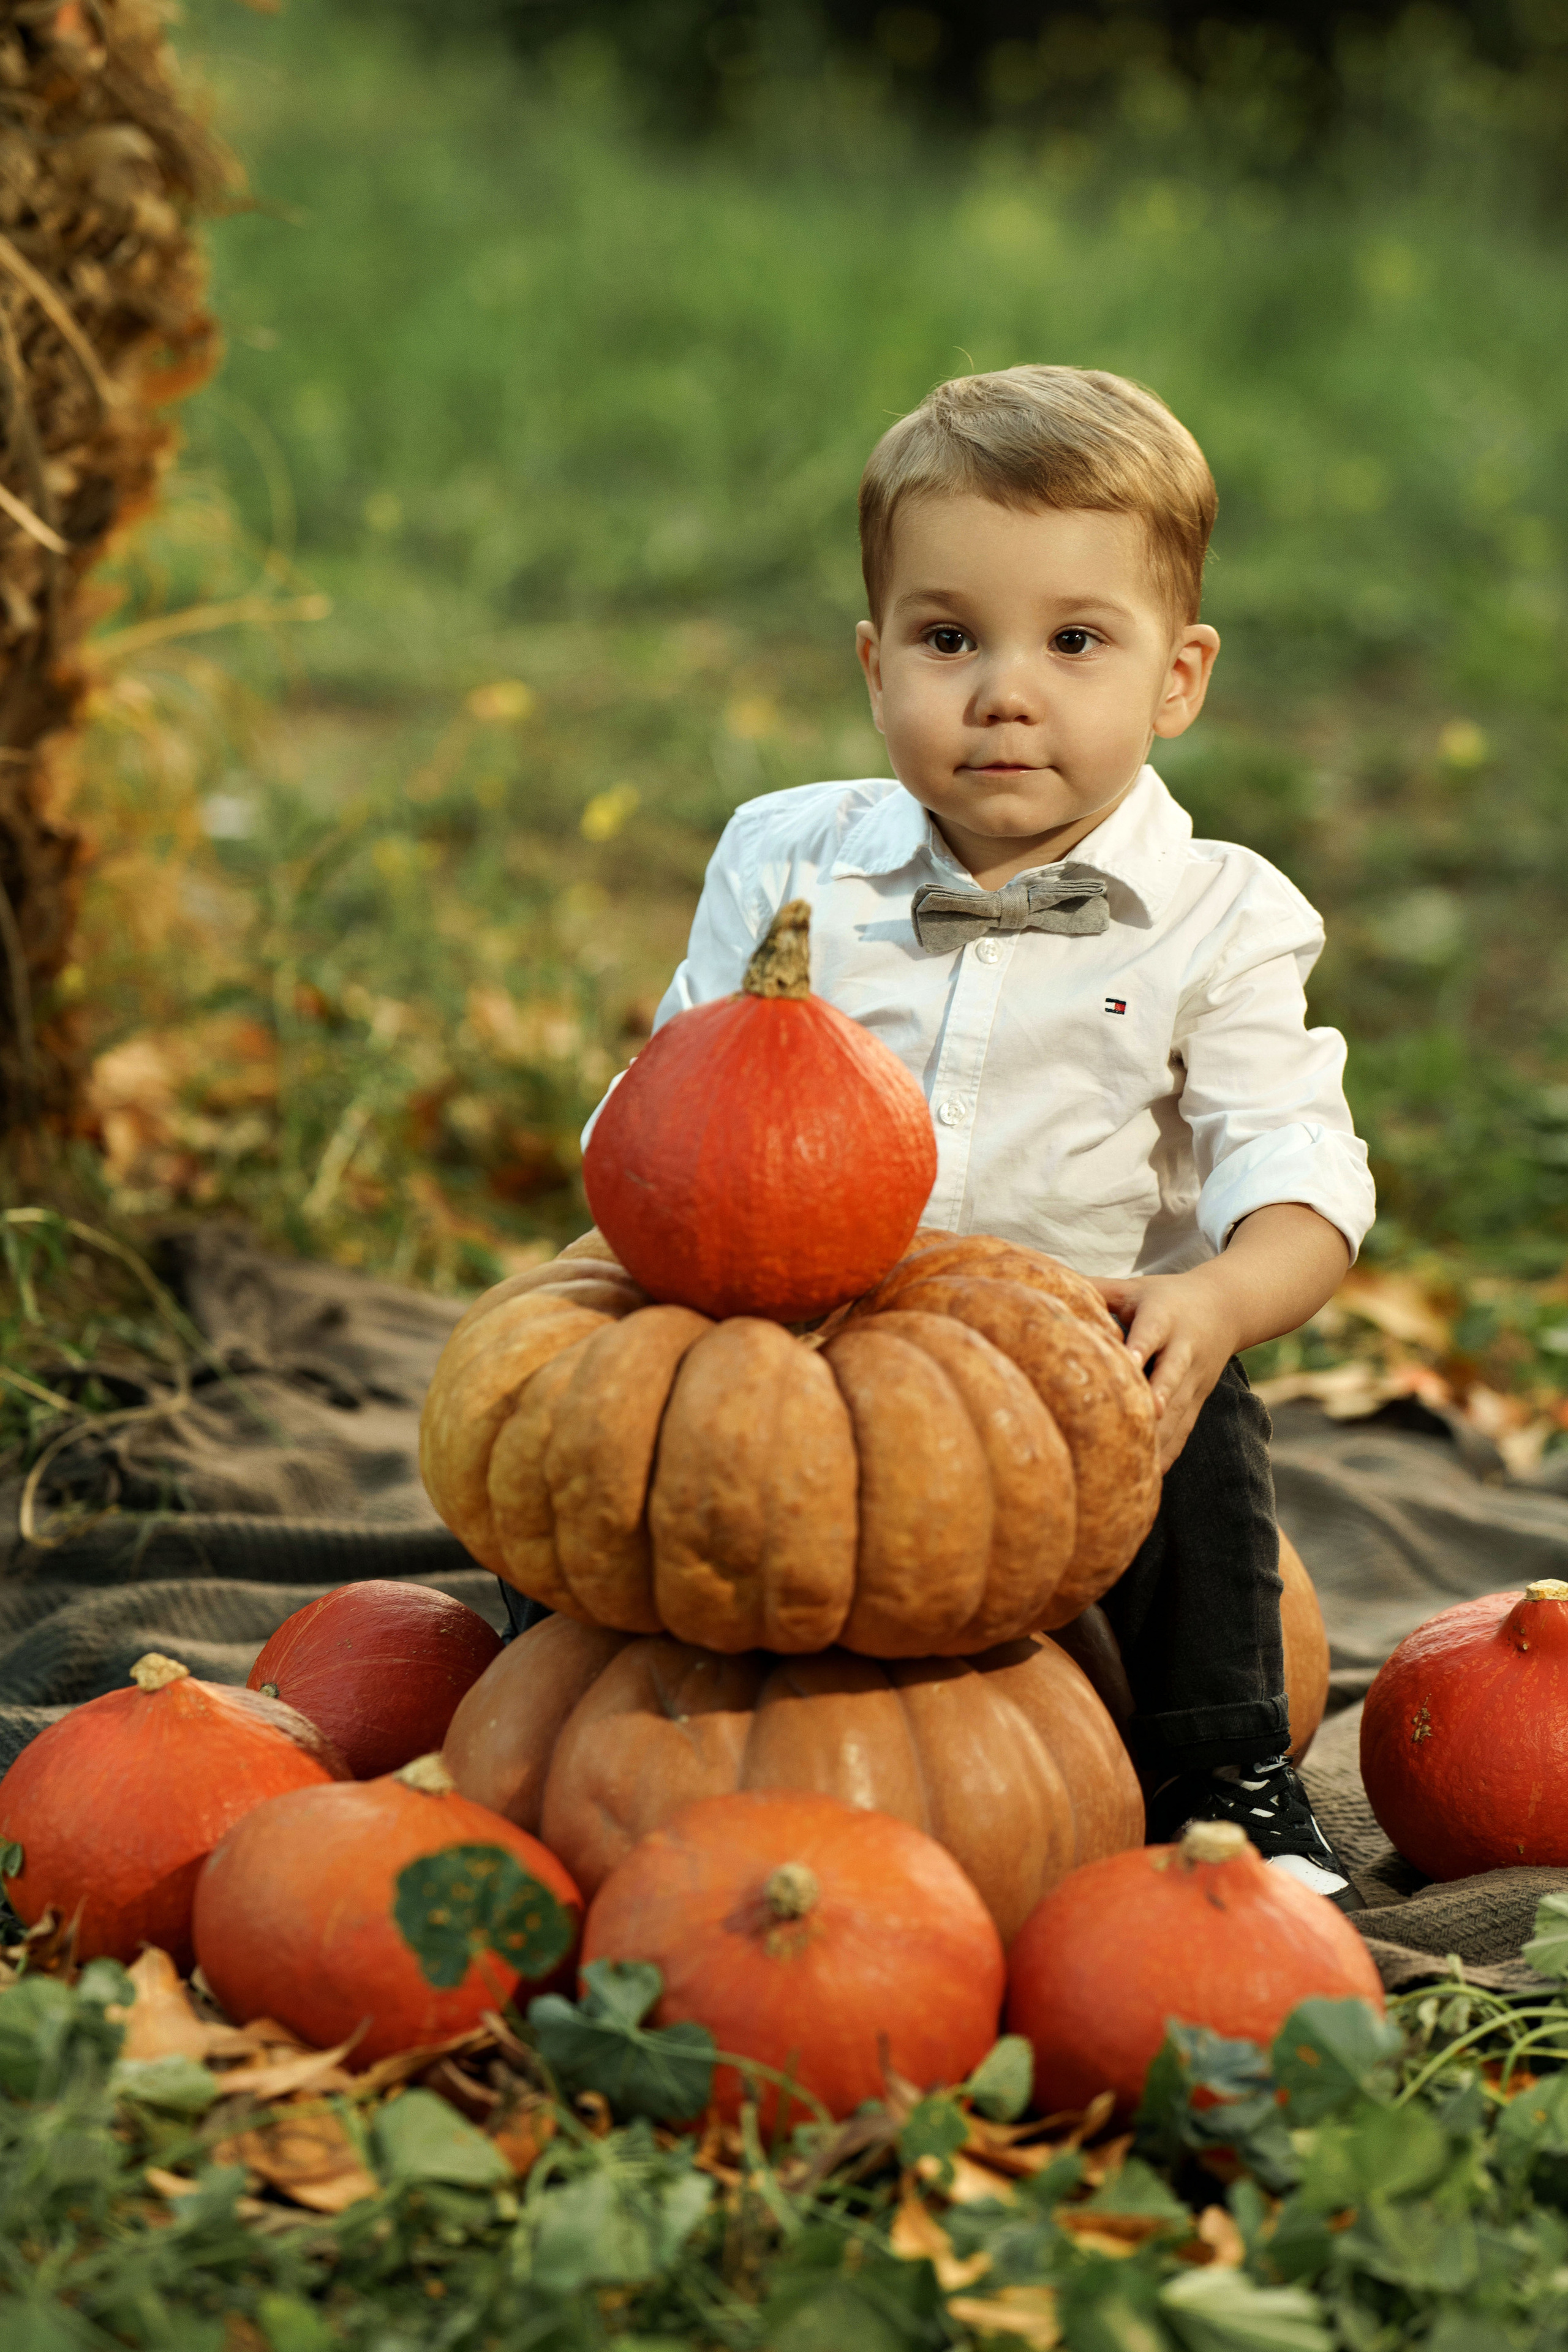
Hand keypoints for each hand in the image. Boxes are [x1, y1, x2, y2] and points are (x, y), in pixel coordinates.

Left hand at [1092, 1264, 1241, 1471]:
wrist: (1226, 1309)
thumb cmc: (1165, 1297)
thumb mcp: (1134, 1288)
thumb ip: (1094, 1289)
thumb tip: (1043, 1280)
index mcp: (1164, 1318)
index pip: (1152, 1333)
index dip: (1141, 1349)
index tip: (1128, 1364)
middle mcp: (1184, 1351)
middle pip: (1170, 1378)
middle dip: (1156, 1401)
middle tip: (1140, 1421)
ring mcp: (1194, 1381)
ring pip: (1177, 1413)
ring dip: (1158, 1438)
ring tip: (1134, 1468)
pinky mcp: (1197, 1403)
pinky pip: (1183, 1431)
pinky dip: (1168, 1454)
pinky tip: (1149, 1479)